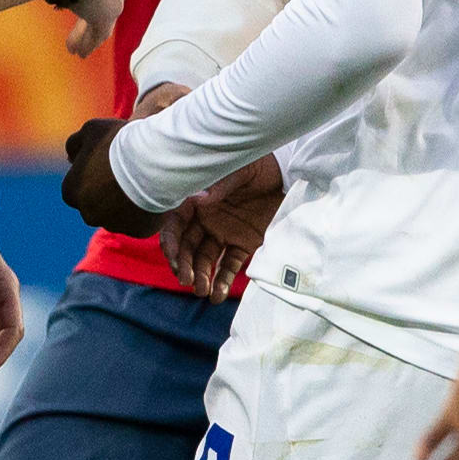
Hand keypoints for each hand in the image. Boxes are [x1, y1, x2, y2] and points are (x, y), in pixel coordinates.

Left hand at [58, 116, 159, 237]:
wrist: (155, 159)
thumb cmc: (120, 142)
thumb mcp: (91, 130)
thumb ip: (75, 144)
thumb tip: (71, 156)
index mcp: (71, 192)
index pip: (76, 186)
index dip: (93, 173)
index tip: (109, 162)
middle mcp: (88, 214)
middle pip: (96, 204)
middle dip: (107, 192)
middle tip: (127, 171)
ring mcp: (114, 225)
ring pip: (118, 215)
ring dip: (125, 202)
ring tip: (143, 179)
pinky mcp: (138, 231)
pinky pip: (140, 221)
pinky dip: (144, 210)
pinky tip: (154, 192)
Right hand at [160, 155, 283, 294]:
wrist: (287, 173)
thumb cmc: (258, 164)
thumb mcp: (240, 168)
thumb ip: (221, 184)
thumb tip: (202, 200)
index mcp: (197, 200)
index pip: (176, 224)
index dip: (171, 242)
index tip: (173, 257)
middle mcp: (205, 220)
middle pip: (188, 247)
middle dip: (185, 264)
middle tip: (187, 280)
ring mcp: (223, 234)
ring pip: (206, 260)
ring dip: (202, 276)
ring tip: (203, 291)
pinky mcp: (242, 245)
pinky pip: (229, 265)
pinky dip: (223, 281)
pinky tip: (218, 295)